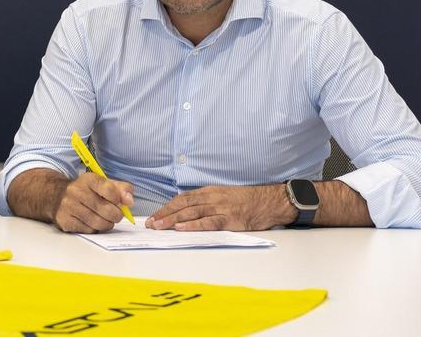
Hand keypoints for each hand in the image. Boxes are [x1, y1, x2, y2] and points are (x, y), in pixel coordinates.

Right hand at [49, 172, 134, 232]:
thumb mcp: (103, 183)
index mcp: (88, 179)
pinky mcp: (65, 220)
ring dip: (107, 224)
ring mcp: (69, 206)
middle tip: (115, 215)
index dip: (119, 199)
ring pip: (99, 223)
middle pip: (107, 210)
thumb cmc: (86, 191)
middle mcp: (76, 191)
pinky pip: (89, 230)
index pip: (110, 190)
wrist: (56, 196)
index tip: (119, 202)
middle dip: (116, 215)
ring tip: (105, 219)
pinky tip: (92, 222)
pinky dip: (95, 229)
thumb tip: (129, 201)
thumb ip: (121, 189)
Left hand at [147, 185, 293, 230]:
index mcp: (209, 192)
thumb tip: (187, 210)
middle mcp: (212, 198)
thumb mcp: (223, 195)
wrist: (270, 201)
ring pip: (192, 213)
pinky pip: (208, 222)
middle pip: (183, 205)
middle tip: (150, 223)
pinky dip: (193, 225)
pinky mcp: (230, 219)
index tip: (154, 216)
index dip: (166, 207)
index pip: (182, 199)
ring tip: (160, 226)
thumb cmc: (247, 200)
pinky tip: (182, 228)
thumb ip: (206, 201)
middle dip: (165, 214)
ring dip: (173, 220)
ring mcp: (221, 208)